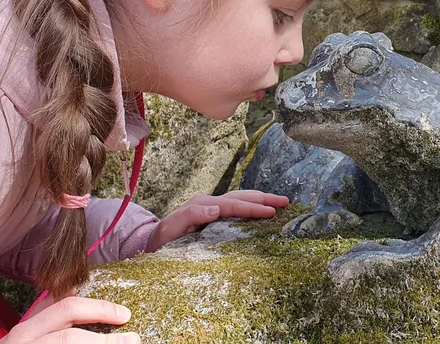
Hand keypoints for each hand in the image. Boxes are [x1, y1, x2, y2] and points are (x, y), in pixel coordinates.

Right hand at [0, 296, 140, 342]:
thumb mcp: (29, 333)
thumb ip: (50, 314)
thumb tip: (76, 290)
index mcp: (28, 329)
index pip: (66, 309)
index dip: (99, 309)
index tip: (125, 315)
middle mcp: (26, 343)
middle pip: (70, 338)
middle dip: (105, 340)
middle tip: (133, 339)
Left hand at [145, 190, 289, 252]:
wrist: (153, 242)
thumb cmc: (161, 239)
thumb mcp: (171, 228)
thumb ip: (190, 216)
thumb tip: (215, 208)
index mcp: (202, 205)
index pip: (233, 205)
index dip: (252, 208)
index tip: (272, 213)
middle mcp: (209, 203)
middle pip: (241, 197)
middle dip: (264, 198)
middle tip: (286, 201)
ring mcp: (212, 209)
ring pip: (241, 200)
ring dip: (261, 200)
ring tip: (280, 203)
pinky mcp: (215, 217)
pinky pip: (237, 210)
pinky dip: (252, 208)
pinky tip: (264, 212)